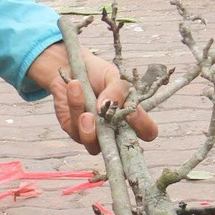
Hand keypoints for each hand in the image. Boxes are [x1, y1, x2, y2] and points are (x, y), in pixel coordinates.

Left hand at [26, 43, 158, 154]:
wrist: (68, 63)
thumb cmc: (95, 72)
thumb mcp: (112, 76)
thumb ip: (117, 90)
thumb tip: (110, 106)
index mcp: (129, 115)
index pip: (146, 131)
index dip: (144, 128)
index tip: (132, 115)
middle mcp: (114, 129)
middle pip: (121, 150)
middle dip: (114, 145)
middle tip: (108, 125)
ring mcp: (94, 133)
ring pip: (94, 146)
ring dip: (90, 129)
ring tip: (87, 112)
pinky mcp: (74, 130)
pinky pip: (75, 130)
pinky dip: (75, 107)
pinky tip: (74, 86)